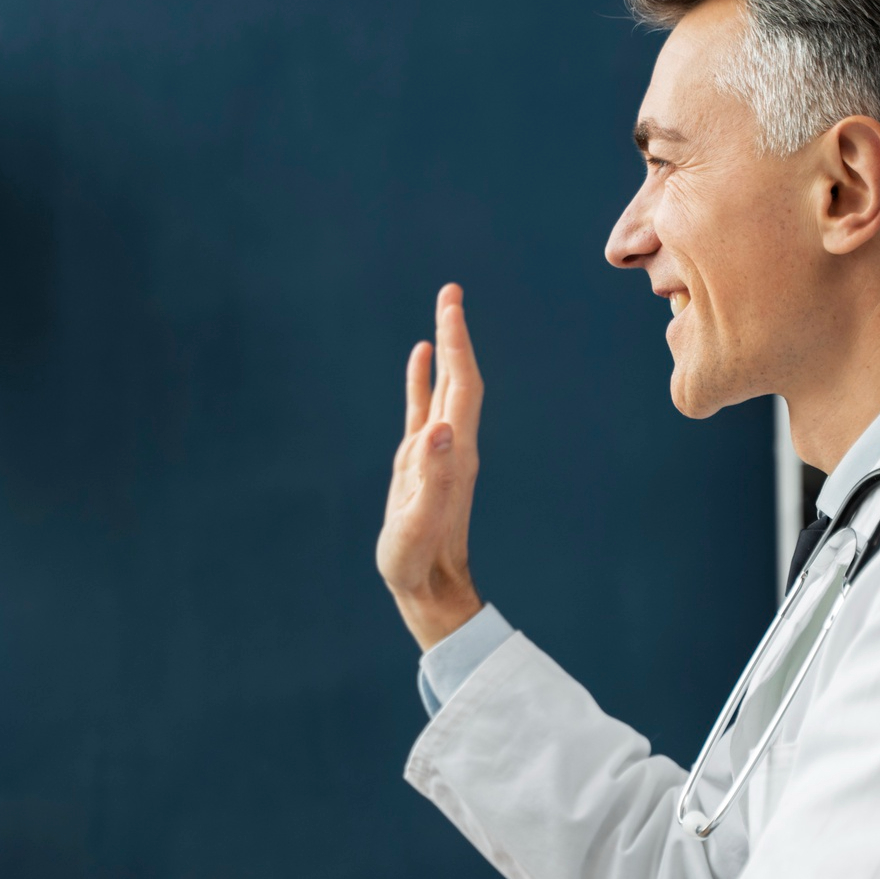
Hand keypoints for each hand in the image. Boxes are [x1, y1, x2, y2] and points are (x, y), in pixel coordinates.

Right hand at [376, 283, 485, 649]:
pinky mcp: (420, 463)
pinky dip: (423, 380)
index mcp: (454, 453)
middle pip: (460, 378)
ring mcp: (437, 453)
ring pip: (444, 388)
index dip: (458, 345)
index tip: (451, 306)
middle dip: (456, 333)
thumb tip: (440, 428)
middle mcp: (452, 445)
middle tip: (450, 291)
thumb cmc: (417, 560)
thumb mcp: (419, 520)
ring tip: (443, 312)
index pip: (462, 386)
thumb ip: (432, 477)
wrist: (427, 586)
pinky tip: (420, 358)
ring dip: (445, 349)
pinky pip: (423, 409)